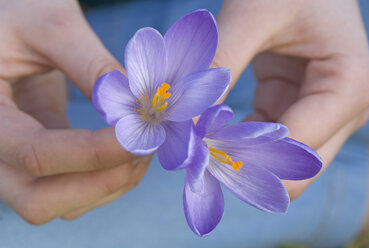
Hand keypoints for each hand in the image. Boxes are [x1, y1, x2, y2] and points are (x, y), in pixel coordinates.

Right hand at [0, 0, 149, 223]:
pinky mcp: (37, 156)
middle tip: (144, 150)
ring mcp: (13, 159)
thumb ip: (92, 64)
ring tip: (144, 148)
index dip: (95, 153)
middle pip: (40, 200)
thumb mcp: (50, 25)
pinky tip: (131, 151)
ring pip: (59, 203)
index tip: (142, 137)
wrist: (5, 26)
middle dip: (101, 182)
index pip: (36, 155)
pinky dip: (104, 179)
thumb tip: (136, 105)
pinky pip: (69, 187)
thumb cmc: (16, 13)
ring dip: (108, 185)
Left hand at [213, 0, 368, 198]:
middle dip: (244, 164)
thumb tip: (187, 116)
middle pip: (296, 169)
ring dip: (237, 157)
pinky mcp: (294, 110)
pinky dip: (237, 143)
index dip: (244, 154)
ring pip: (279, 163)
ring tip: (197, 147)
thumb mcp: (252, 14)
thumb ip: (221, 62)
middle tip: (196, 157)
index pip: (297, 146)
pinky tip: (208, 135)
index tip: (197, 151)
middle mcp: (343, 110)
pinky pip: (266, 143)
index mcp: (348, 86)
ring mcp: (319, 114)